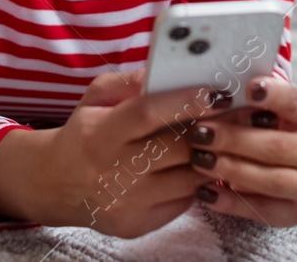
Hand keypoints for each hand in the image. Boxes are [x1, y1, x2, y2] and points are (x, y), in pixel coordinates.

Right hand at [20, 67, 219, 236]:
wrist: (56, 185)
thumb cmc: (84, 134)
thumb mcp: (95, 98)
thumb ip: (129, 82)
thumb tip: (167, 72)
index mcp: (100, 133)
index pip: (147, 114)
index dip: (184, 102)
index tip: (216, 93)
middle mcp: (112, 171)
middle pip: (177, 148)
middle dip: (212, 130)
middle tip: (239, 115)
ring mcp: (126, 202)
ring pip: (188, 179)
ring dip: (212, 158)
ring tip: (226, 140)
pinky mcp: (137, 225)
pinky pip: (183, 201)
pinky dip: (196, 182)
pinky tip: (200, 166)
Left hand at [185, 73, 296, 226]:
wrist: (292, 170)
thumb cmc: (271, 130)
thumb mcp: (270, 111)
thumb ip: (250, 103)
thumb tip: (215, 93)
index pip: (296, 103)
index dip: (274, 95)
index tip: (248, 88)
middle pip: (276, 146)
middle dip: (234, 139)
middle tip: (200, 132)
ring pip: (271, 180)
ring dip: (231, 169)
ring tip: (199, 160)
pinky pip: (262, 210)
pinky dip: (231, 202)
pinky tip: (205, 192)